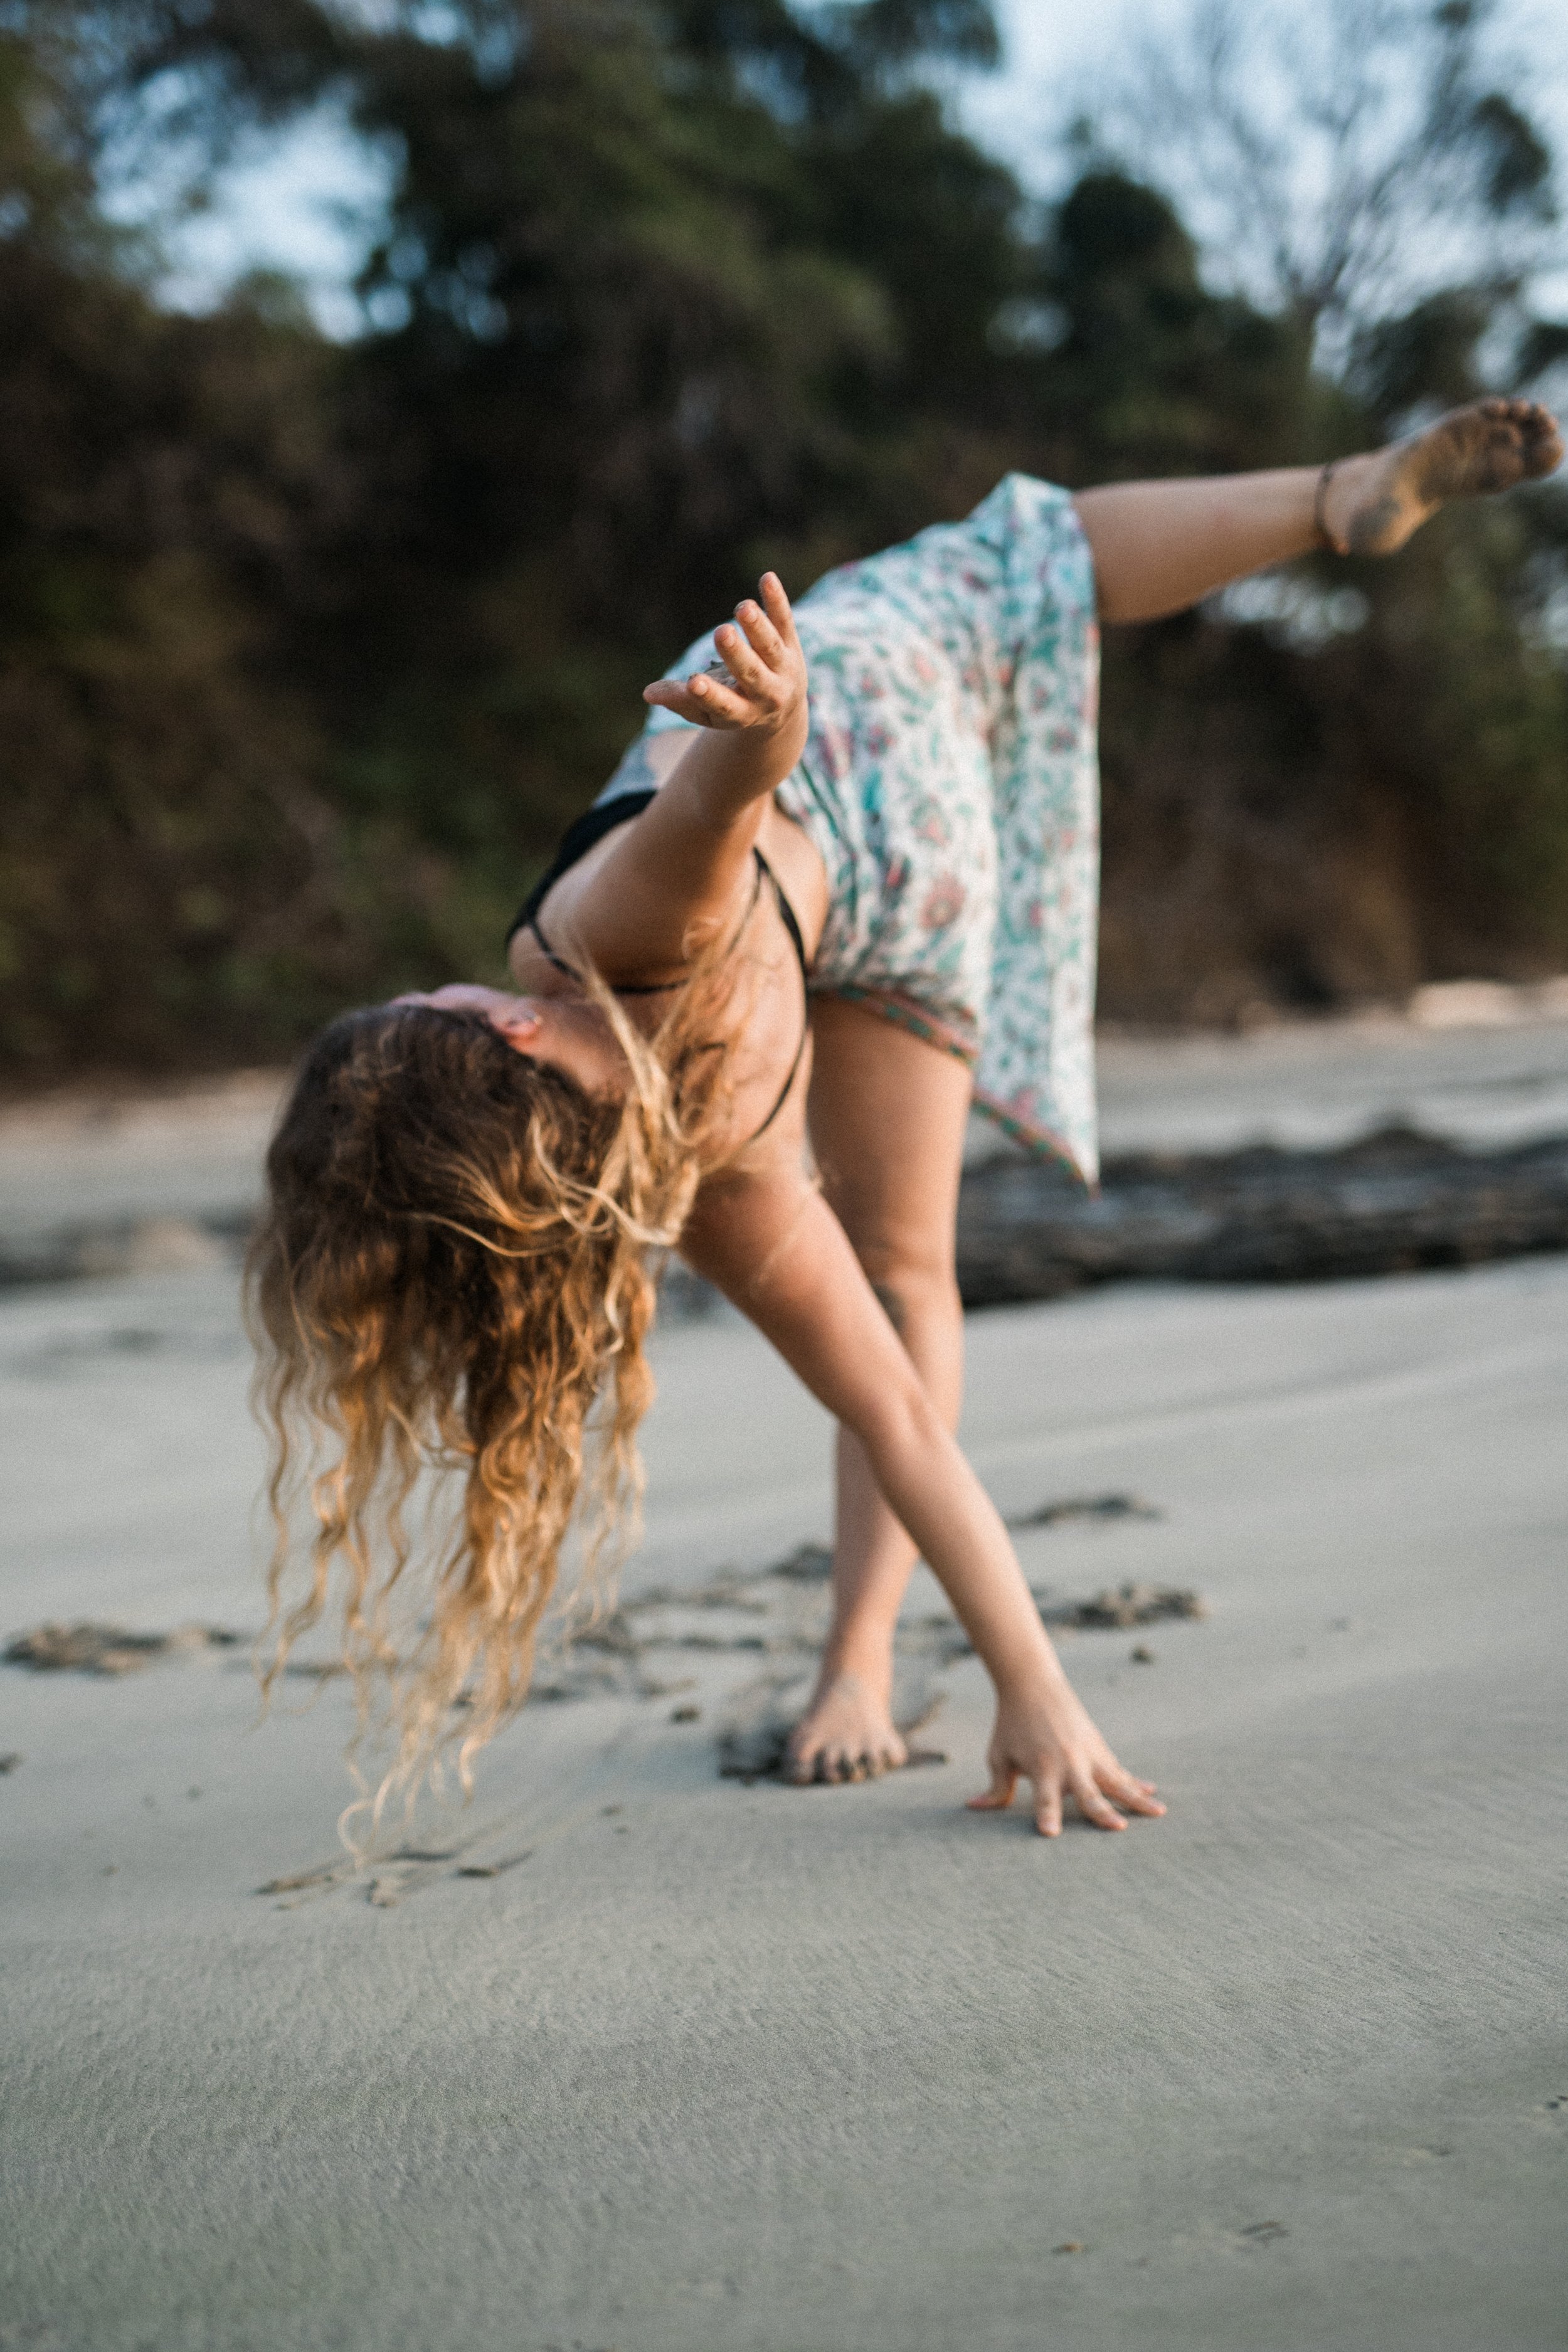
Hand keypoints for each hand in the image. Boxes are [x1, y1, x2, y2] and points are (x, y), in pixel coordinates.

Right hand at [643, 572, 806, 736]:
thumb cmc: (732, 706)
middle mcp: (766, 693)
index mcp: (741, 713)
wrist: (782, 711)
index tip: (693, 682)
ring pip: (770, 646)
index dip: (709, 695)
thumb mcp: (706, 712)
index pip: (724, 705)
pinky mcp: (791, 644)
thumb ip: (680, 701)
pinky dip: (776, 600)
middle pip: (751, 673)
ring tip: (744, 607)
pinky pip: (783, 620)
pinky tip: (766, 578)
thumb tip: (648, 693)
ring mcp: (782, 668)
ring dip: (757, 626)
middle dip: (737, 654)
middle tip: (722, 633)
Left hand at [968, 1678, 1165, 1837]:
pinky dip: (1135, 1781)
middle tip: (1119, 1828)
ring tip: (1159, 1812)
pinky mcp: (1098, 1746)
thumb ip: (995, 1787)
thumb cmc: (1011, 1724)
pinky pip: (1119, 1769)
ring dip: (1137, 1796)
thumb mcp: (998, 1755)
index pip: (1043, 1798)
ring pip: (1116, 1780)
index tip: (1051, 1833)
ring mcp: (1087, 1753)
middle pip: (1087, 1792)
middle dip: (1102, 1811)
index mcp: (1041, 1766)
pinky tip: (1151, 1792)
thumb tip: (973, 1808)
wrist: (1032, 1684)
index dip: (1047, 1815)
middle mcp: (1068, 1762)